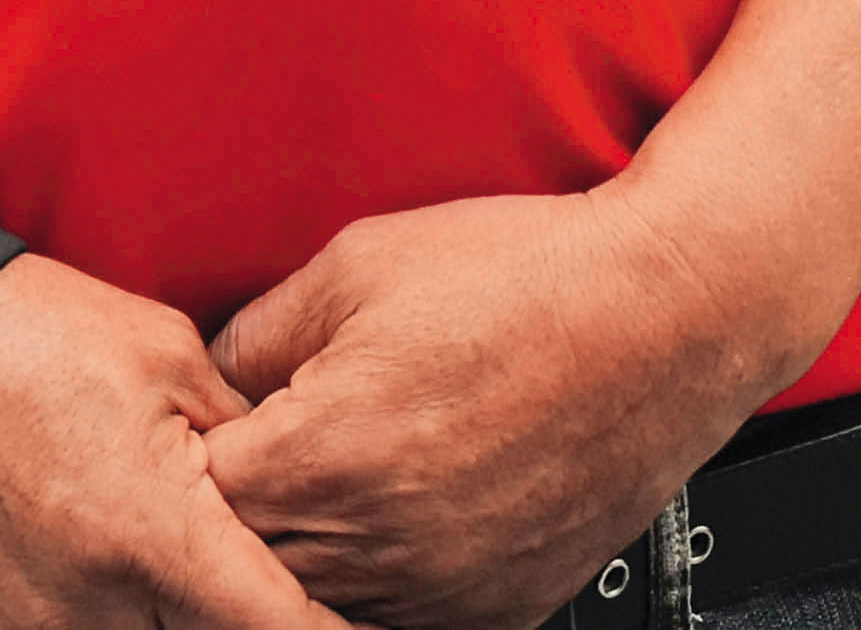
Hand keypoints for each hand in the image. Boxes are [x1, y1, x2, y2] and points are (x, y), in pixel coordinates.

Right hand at [0, 257, 345, 629]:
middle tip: (236, 572)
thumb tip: (303, 496)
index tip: (351, 617)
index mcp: (154, 537)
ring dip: (163, 616)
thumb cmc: (24, 336)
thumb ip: (246, 443)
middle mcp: (91, 610)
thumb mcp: (166, 358)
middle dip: (236, 618)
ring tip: (153, 563)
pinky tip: (90, 572)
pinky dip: (92, 616)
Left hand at [204, 188, 795, 629]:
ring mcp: (442, 587)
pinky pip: (404, 620)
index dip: (195, 460)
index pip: (195, 502)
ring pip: (322, 604)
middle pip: (251, 566)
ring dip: (310, 554)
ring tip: (344, 477)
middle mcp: (377, 540)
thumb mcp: (357, 265)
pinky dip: (384, 582)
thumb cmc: (523, 277)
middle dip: (246, 513)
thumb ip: (258, 334)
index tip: (210, 430)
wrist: (665, 315)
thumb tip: (213, 377)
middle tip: (275, 451)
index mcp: (322, 453)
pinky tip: (401, 514)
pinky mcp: (500, 606)